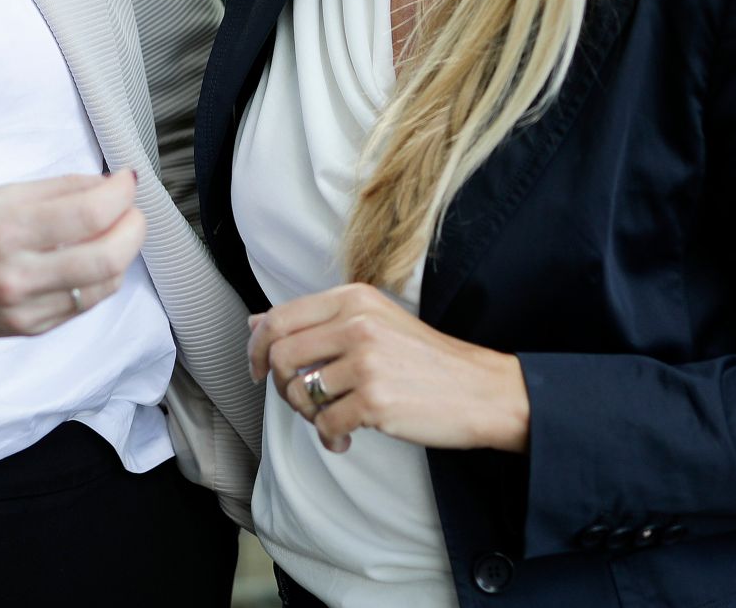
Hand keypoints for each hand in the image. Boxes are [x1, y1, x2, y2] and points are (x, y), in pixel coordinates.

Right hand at [0, 170, 145, 341]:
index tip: (126, 179)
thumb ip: (53, 191)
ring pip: (103, 285)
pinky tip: (91, 257)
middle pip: (107, 258)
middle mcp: (17, 275)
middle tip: (131, 208)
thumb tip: (103, 184)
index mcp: (5, 229)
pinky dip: (98, 278)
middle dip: (134, 227)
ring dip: (121, 254)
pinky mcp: (29, 329)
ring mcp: (25, 308)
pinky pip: (82, 304)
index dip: (121, 193)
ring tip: (114, 230)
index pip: (89, 214)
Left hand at [248, 283, 530, 455]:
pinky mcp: (375, 401)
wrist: (480, 390)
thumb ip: (316, 321)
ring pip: (299, 393)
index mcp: (353, 298)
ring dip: (308, 415)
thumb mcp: (372, 321)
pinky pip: (325, 424)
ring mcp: (366, 362)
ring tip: (332, 418)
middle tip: (301, 401)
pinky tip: (346, 437)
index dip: (256, 348)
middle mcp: (356, 323)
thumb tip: (254, 322)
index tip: (256, 370)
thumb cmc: (423, 359)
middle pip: (280, 356)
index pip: (279, 318)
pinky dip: (329, 437)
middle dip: (280, 385)